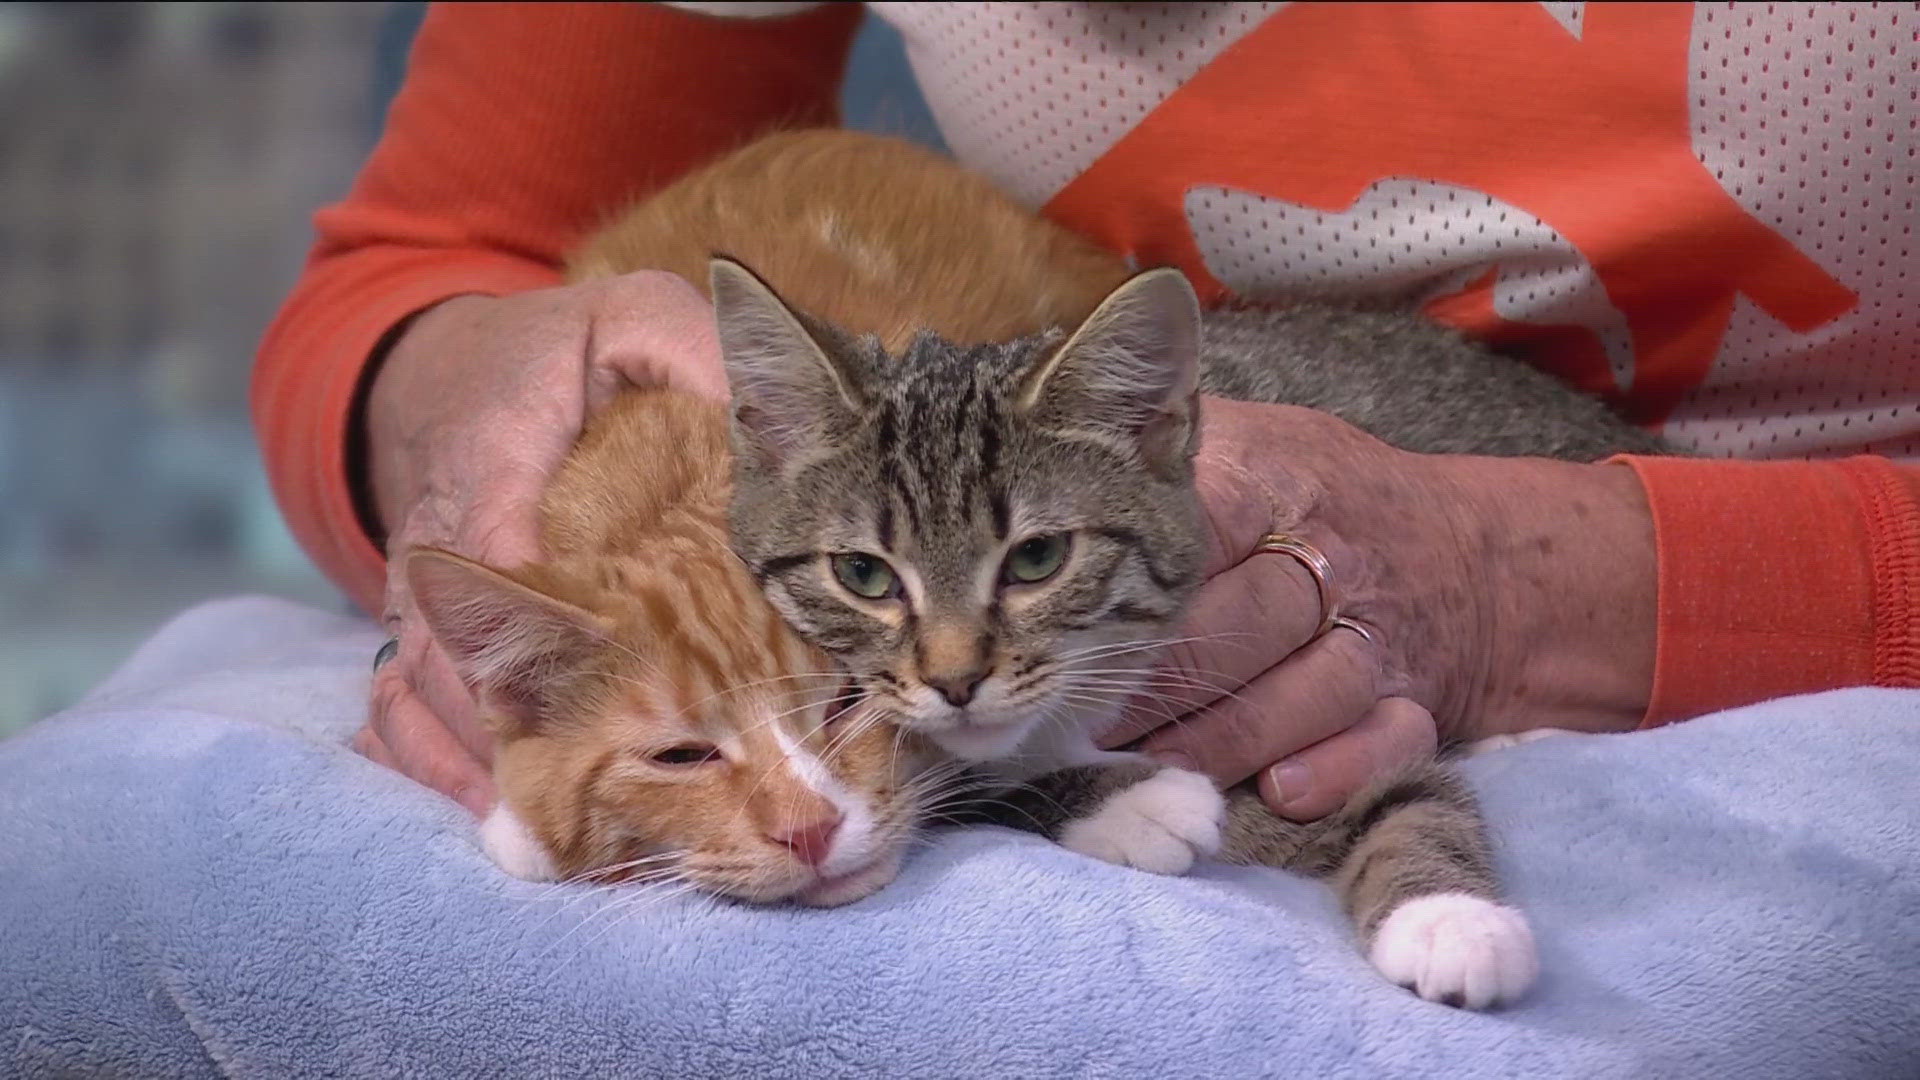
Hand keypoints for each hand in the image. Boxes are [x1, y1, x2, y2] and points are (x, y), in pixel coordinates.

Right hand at [356, 271, 726, 813]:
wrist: (436, 372)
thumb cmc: (554, 355)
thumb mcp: (630, 322)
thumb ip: (689, 347)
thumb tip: (768, 397)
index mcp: (496, 454)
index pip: (501, 535)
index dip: (540, 614)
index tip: (595, 682)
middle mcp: (440, 534)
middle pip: (454, 645)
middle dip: (506, 727)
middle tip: (574, 809)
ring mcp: (413, 593)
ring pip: (417, 691)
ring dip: (470, 766)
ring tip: (539, 843)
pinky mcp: (408, 630)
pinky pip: (393, 708)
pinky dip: (427, 768)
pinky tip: (489, 823)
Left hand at [1100, 398, 1656, 819]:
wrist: (1468, 550)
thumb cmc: (1311, 496)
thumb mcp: (1245, 439)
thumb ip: (1150, 445)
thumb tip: (1032, 444)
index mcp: (1275, 480)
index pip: (1195, 532)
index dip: (1122, 588)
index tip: (1055, 627)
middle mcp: (1333, 556)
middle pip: (1244, 623)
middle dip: (1154, 681)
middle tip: (1073, 719)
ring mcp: (1381, 633)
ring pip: (1306, 691)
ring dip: (1223, 737)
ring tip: (1149, 768)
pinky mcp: (1418, 699)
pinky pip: (1388, 741)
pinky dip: (1338, 769)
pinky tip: (1280, 791)